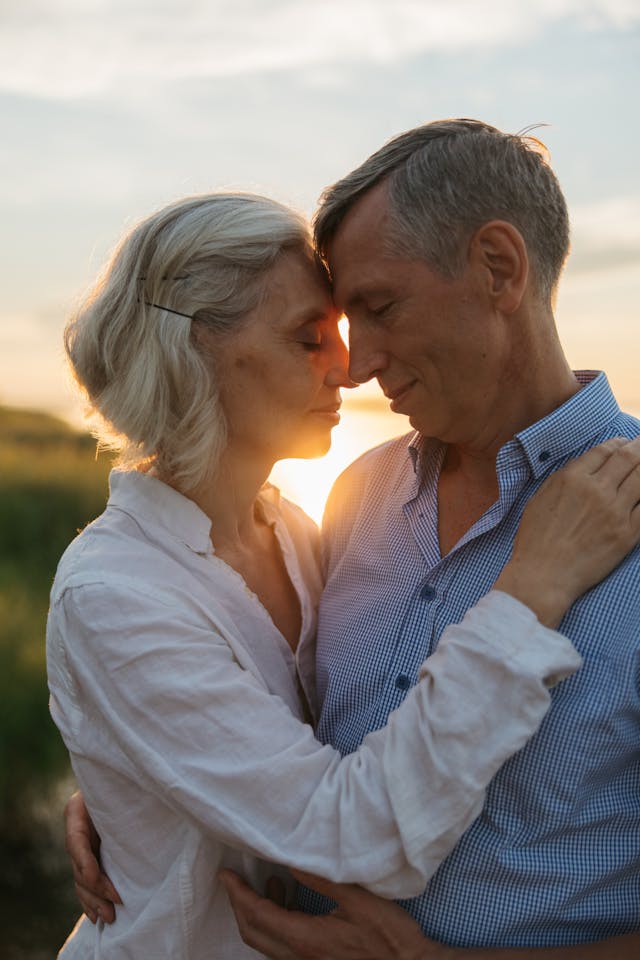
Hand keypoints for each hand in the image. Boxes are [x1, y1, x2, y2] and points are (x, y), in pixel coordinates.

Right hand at [64, 790, 121, 922]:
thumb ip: (121, 792)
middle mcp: (76, 831)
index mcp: (77, 811)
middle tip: (115, 905)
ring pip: (81, 881)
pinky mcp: (92, 857)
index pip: (75, 842)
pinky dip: (90, 900)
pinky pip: (85, 883)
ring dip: (93, 901)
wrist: (121, 778)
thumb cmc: (122, 778)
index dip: (85, 864)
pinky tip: (96, 916)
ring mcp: (82, 846)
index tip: (96, 879)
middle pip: (79, 867)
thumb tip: (147, 800)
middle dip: (95, 890)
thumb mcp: (118, 781)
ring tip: (109, 917)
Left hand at [220, 868, 453, 959]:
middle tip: (235, 879)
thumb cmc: (389, 935)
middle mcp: (298, 956)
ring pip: (265, 942)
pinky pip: (282, 946)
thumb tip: (290, 856)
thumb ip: (320, 878)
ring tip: (268, 882)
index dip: (238, 893)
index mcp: (305, 938)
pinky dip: (276, 922)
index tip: (225, 874)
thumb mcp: (357, 898)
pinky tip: (290, 900)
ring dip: (258, 913)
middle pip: (253, 933)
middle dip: (239, 904)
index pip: (257, 915)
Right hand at [495, 437, 639, 625]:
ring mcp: (615, 511)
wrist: (544, 575)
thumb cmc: (536, 540)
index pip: (604, 451)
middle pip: (628, 458)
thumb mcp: (540, 498)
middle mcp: (596, 489)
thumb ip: (563, 479)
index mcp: (572, 478)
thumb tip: (585, 467)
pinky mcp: (628, 533)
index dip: (618, 443)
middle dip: (639, 447)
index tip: (624, 443)